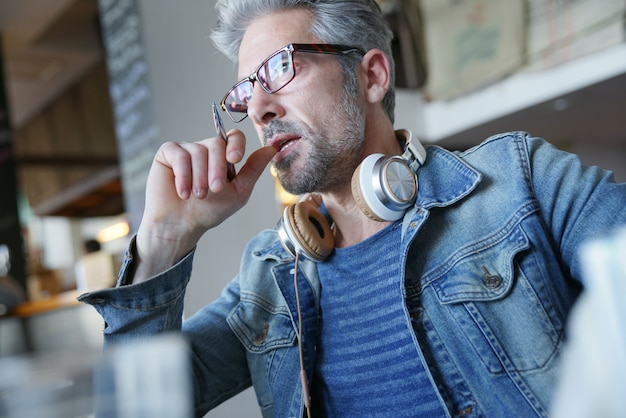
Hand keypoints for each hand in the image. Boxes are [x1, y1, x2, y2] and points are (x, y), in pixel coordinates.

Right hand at [134, 129, 275, 280]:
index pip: (233, 137)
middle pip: (216, 144)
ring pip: (197, 151)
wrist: (182, 225)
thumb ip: (253, 170)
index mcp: (223, 157)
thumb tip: (271, 148)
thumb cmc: (209, 211)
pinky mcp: (168, 154)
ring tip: (197, 196)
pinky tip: (183, 192)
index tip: (234, 158)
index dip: (235, 144)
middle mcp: (205, 149)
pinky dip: (183, 175)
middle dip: (217, 169)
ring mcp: (186, 150)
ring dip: (199, 178)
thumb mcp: (238, 192)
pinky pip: (179, 154)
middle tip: (214, 190)